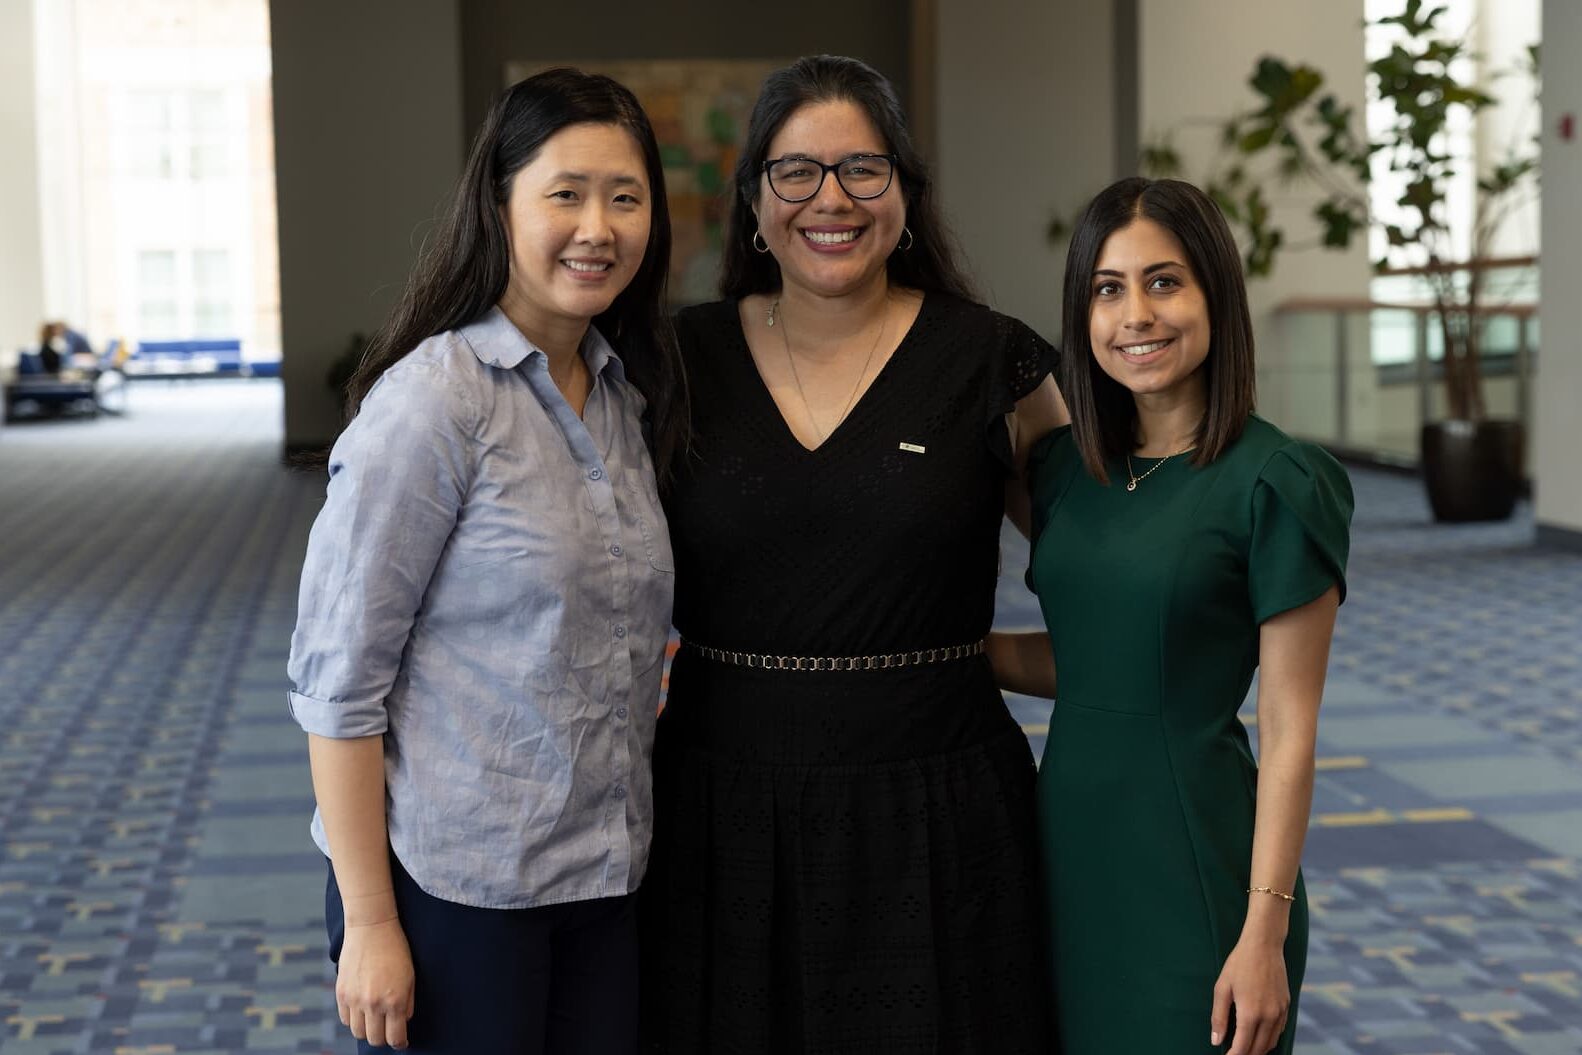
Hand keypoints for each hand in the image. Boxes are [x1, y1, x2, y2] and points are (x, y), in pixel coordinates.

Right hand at [336, 918, 415, 1048]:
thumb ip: (408, 1004)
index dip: (400, 1043)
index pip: (395, 1038)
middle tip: (388, 1030)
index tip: (402, 1041)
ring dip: (367, 1030)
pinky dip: (353, 1019)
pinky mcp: (341, 993)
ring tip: (375, 1019)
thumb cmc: (396, 950)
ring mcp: (355, 1000)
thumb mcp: (411, 977)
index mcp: (394, 1001)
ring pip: (358, 1032)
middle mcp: (373, 1004)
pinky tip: (362, 1009)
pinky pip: (345, 1019)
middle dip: (384, 1038)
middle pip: (375, 1039)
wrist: (372, 928)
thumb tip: (403, 1023)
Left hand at [1210, 938, 1289, 1053]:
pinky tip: (1259, 1036)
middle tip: (1233, 1053)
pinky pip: (1280, 1030)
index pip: (1243, 1047)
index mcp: (1250, 1013)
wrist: (1264, 945)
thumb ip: (1219, 1017)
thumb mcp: (1222, 988)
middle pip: (1258, 1049)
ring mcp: (1281, 1012)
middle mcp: (1269, 1016)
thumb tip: (1216, 1041)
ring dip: (1258, 1049)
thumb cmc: (1239, 964)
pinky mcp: (1287, 1006)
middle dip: (1245, 1054)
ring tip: (1244, 1048)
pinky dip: (1269, 1038)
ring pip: (1271, 1042)